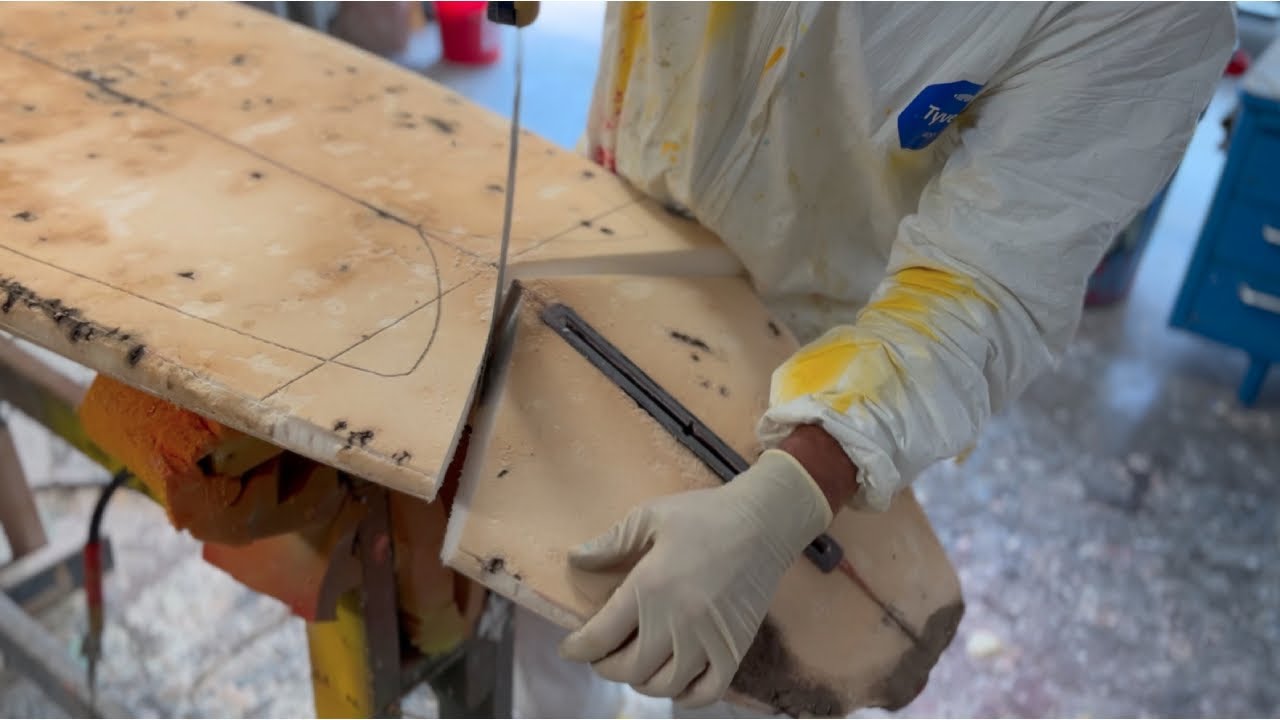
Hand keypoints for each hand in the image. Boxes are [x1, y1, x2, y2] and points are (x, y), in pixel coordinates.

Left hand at [558, 449, 832, 706]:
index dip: (577, 649)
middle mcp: (676, 622)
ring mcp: (708, 640)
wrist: (764, 521)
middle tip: (602, 655)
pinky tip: (675, 680)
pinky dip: (686, 696)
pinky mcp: (735, 648)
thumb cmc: (703, 514)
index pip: (600, 637)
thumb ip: (610, 541)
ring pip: (664, 685)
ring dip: (642, 681)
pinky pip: (707, 691)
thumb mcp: (650, 516)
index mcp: (650, 588)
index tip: (569, 648)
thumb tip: (575, 559)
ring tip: (636, 665)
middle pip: (629, 669)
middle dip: (606, 667)